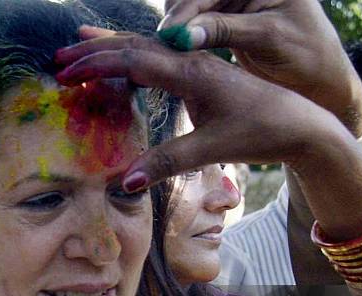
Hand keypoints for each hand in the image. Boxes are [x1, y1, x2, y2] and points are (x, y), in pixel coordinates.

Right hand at [55, 27, 340, 189]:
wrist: (301, 124)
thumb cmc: (262, 133)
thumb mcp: (215, 149)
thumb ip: (169, 162)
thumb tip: (125, 182)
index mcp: (191, 72)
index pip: (133, 60)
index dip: (96, 66)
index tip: (66, 74)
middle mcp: (191, 61)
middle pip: (134, 46)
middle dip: (95, 51)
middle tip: (60, 57)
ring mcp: (197, 64)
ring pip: (145, 48)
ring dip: (111, 49)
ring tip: (81, 48)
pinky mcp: (202, 73)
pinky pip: (159, 58)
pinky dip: (133, 59)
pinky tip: (126, 65)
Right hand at [159, 0, 361, 135]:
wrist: (323, 81)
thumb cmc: (308, 57)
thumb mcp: (268, 39)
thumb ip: (225, 31)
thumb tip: (181, 34)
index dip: (185, 11)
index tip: (168, 37)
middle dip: (175, 20)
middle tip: (159, 47)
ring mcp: (233, 5)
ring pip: (189, 10)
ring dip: (175, 30)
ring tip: (163, 54)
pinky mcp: (227, 23)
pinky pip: (195, 24)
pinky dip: (183, 39)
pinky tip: (175, 56)